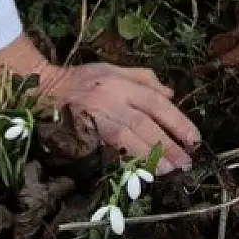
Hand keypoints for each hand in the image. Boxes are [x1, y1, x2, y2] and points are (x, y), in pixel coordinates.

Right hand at [39, 62, 200, 172]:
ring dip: (150, 155)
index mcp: (121, 82)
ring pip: (128, 138)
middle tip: (185, 162)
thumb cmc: (82, 79)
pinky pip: (111, 147)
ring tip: (168, 170)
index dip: (176, 120)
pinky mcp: (85, 132)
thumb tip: (171, 94)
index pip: (155, 102)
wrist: (44, 88)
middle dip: (167, 143)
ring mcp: (97, 117)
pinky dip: (128, 158)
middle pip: (145, 123)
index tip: (193, 138)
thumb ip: (144, 78)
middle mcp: (112, 99)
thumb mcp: (113, 68)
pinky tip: (141, 169)